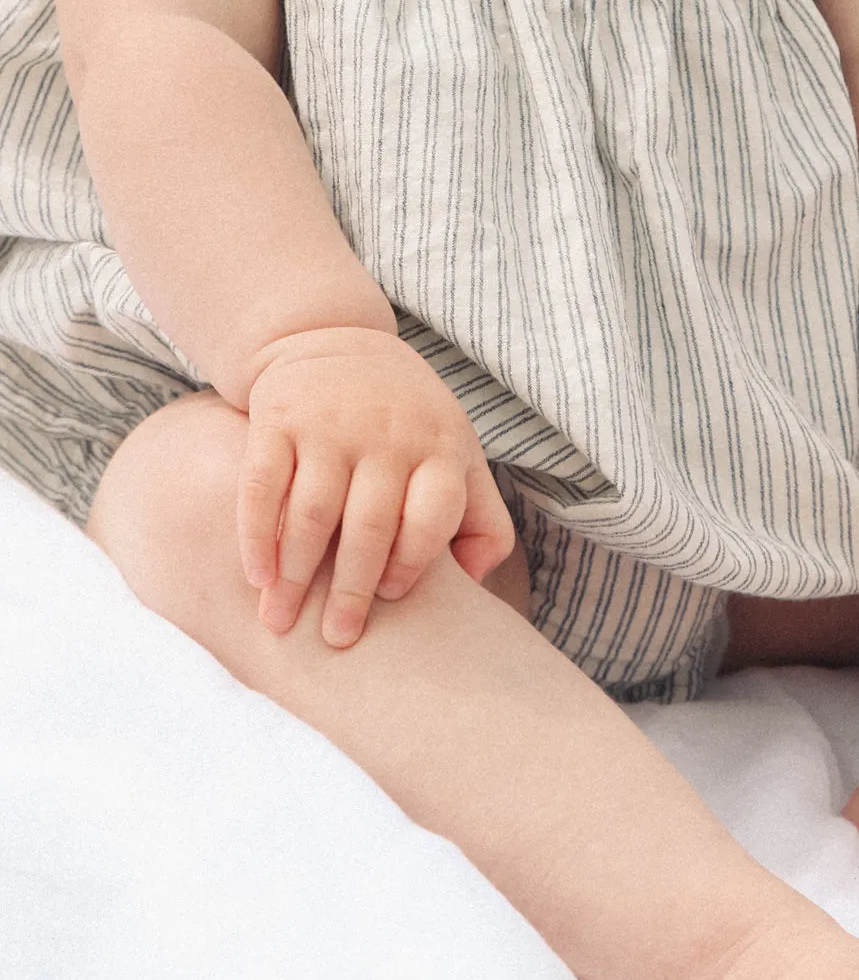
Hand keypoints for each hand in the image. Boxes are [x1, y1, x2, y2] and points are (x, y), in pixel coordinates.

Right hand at [237, 326, 514, 645]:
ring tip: (281, 623)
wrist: (333, 339)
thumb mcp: (459, 453)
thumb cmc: (407, 419)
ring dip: (295, 576)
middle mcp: (386, 434)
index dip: (412, 563)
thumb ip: (481, 517)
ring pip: (310, 514)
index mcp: (438, 447)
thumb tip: (477, 585)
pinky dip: (255, 536)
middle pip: (370, 526)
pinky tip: (257, 577)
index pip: (432, 517)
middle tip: (337, 640)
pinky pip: (260, 487)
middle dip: (351, 592)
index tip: (390, 598)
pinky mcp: (276, 418)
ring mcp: (329, 424)